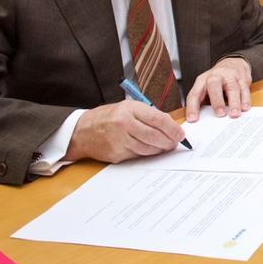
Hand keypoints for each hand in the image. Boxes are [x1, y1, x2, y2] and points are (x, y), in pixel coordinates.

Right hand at [66, 100, 184, 163]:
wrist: (82, 131)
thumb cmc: (109, 117)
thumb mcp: (129, 108)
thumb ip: (149, 115)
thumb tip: (171, 126)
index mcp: (129, 109)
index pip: (158, 119)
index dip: (172, 128)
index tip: (181, 134)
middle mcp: (124, 124)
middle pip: (155, 136)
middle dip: (169, 141)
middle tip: (175, 143)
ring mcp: (119, 140)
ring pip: (148, 148)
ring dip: (160, 149)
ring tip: (165, 147)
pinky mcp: (116, 154)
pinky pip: (137, 155)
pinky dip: (146, 154)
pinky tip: (150, 150)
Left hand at [185, 56, 252, 120]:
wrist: (233, 63)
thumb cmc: (217, 81)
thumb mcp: (206, 88)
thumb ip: (204, 102)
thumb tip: (203, 120)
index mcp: (202, 80)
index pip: (195, 93)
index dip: (193, 107)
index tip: (193, 120)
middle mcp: (215, 76)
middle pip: (214, 85)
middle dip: (217, 101)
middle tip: (220, 114)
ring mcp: (230, 75)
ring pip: (232, 88)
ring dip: (234, 102)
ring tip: (234, 114)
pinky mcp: (242, 77)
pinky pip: (244, 88)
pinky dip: (245, 99)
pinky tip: (245, 108)